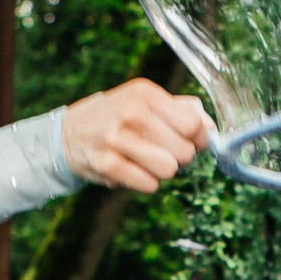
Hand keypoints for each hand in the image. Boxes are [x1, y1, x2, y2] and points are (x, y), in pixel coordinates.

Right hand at [61, 81, 213, 191]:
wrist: (68, 134)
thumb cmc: (117, 117)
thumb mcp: (145, 101)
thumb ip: (182, 110)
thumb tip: (212, 129)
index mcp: (146, 94)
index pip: (194, 125)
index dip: (199, 139)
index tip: (191, 141)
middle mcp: (132, 113)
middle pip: (185, 152)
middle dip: (179, 157)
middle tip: (161, 151)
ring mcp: (117, 139)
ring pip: (169, 170)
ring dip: (162, 171)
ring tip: (146, 160)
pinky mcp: (107, 165)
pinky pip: (149, 185)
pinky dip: (145, 182)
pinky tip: (131, 169)